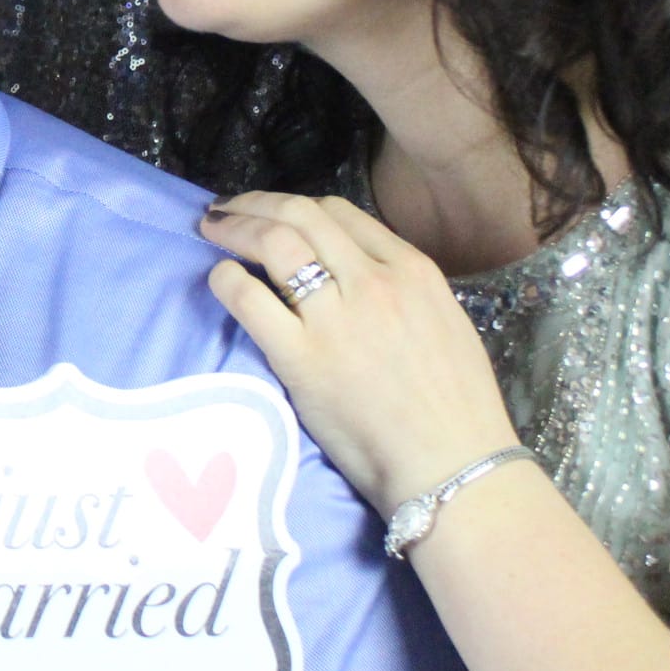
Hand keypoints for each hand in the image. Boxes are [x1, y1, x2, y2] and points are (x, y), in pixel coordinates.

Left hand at [202, 191, 521, 513]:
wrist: (455, 467)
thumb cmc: (458, 410)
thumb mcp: (446, 324)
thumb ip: (402, 291)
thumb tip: (358, 275)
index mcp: (413, 271)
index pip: (341, 213)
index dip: (298, 206)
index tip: (275, 214)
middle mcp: (373, 280)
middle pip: (301, 215)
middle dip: (257, 203)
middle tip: (227, 208)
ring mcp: (335, 316)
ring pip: (274, 241)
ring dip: (235, 227)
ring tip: (212, 229)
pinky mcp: (301, 357)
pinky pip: (249, 297)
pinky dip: (226, 279)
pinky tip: (219, 279)